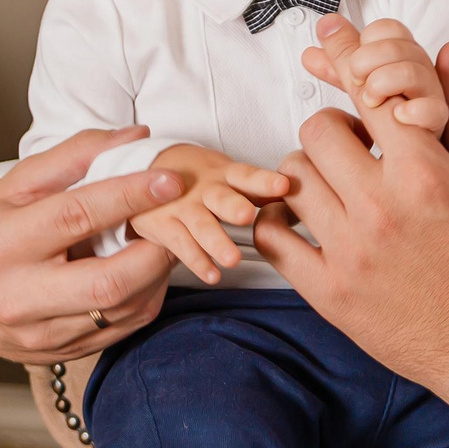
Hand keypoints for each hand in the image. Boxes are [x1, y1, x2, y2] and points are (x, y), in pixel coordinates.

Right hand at [0, 126, 184, 363]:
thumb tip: (135, 137)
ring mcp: (38, 334)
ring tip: (162, 241)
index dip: (129, 196)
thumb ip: (75, 155)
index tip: (168, 179)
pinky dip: (145, 297)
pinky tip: (146, 271)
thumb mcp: (18, 183)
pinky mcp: (58, 354)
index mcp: (1, 243)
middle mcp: (17, 295)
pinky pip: (120, 330)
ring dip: (156, 274)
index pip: (76, 216)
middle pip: (107, 282)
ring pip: (121, 311)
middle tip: (173, 220)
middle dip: (154, 249)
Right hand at [130, 144, 293, 282]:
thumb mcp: (228, 176)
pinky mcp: (164, 225)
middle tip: (246, 216)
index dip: (264, 181)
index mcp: (225, 175)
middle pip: (220, 198)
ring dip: (216, 242)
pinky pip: (181, 246)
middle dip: (233, 206)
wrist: (146, 172)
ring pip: (201, 226)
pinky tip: (212, 275)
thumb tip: (303, 200)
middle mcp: (205, 190)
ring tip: (232, 259)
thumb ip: (260, 190)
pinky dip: (197, 262)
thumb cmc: (198, 178)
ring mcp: (183, 207)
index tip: (283, 186)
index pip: (247, 176)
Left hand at [258, 16, 448, 439]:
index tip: (332, 46)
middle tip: (350, 150)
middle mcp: (382, 207)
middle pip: (317, 131)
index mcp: (424, 173)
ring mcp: (349, 250)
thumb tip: (446, 54)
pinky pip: (273, 239)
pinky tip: (301, 222)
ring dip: (308, 176)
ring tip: (331, 189)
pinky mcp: (327, 292)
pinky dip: (277, 223)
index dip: (349, 65)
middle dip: (332, 132)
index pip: (369, 95)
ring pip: (293, 179)